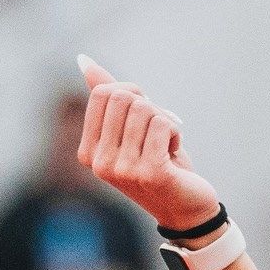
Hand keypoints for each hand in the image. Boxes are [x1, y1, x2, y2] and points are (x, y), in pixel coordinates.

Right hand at [75, 55, 220, 232]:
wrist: (187, 208)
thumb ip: (108, 98)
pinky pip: (161, 124)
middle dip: (149, 106)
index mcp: (89, 152)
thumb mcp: (131, 129)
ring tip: (165, 147)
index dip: (130, 94)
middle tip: (158, 133)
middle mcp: (100, 163)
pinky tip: (174, 153)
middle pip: (122, 98)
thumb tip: (83, 60)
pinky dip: (174, 131)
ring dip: (164, 121)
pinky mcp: (150, 173)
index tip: (144, 116)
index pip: (102, 94)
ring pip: (144, 109)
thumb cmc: (160, 165)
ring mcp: (122, 170)